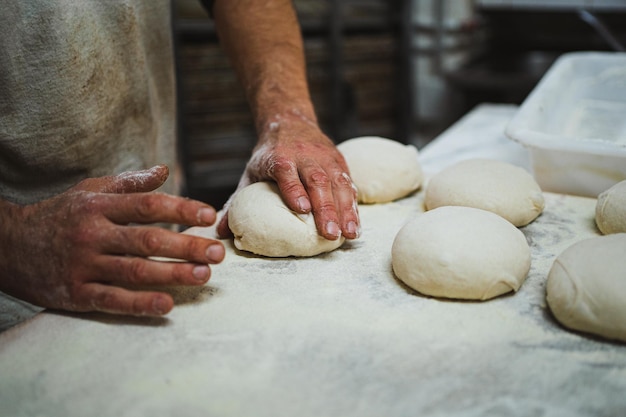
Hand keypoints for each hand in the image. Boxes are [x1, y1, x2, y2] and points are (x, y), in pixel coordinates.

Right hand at [0, 165, 224, 316]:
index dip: (181, 210)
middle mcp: (92, 234)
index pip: (147, 205)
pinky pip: (111, 300)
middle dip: (186, 246)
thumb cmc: (59, 215)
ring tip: (203, 276)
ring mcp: (83, 265)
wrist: (7, 245)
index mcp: (99, 206)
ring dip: (172, 274)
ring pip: (134, 271)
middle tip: (217, 253)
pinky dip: (140, 304)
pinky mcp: (75, 293)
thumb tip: (164, 169)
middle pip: (147, 240)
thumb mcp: (89, 191)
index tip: (209, 216)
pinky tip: (166, 305)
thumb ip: (129, 183)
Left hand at [217, 111, 359, 240]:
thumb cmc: (268, 156)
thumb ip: (237, 202)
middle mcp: (304, 156)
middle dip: (326, 208)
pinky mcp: (339, 162)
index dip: (294, 189)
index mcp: (279, 158)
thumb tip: (219, 230)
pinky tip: (356, 225)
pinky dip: (353, 206)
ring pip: (338, 183)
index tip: (301, 209)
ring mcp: (324, 158)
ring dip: (345, 210)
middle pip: (317, 181)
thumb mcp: (250, 174)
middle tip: (330, 234)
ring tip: (350, 234)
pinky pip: (349, 184)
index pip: (286, 173)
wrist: (290, 122)